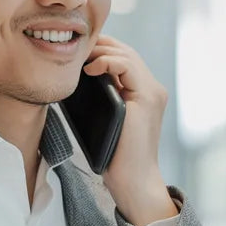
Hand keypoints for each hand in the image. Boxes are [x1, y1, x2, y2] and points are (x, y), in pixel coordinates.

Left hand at [82, 35, 178, 225]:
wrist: (132, 180)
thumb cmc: (113, 155)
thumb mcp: (102, 117)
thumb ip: (98, 96)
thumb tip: (73, 77)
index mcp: (142, 91)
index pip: (122, 57)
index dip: (99, 49)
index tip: (75, 53)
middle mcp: (152, 88)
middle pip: (124, 50)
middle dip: (98, 44)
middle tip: (73, 49)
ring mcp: (152, 92)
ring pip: (127, 54)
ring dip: (100, 51)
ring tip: (79, 59)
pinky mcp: (148, 97)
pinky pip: (128, 66)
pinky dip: (107, 61)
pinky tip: (90, 69)